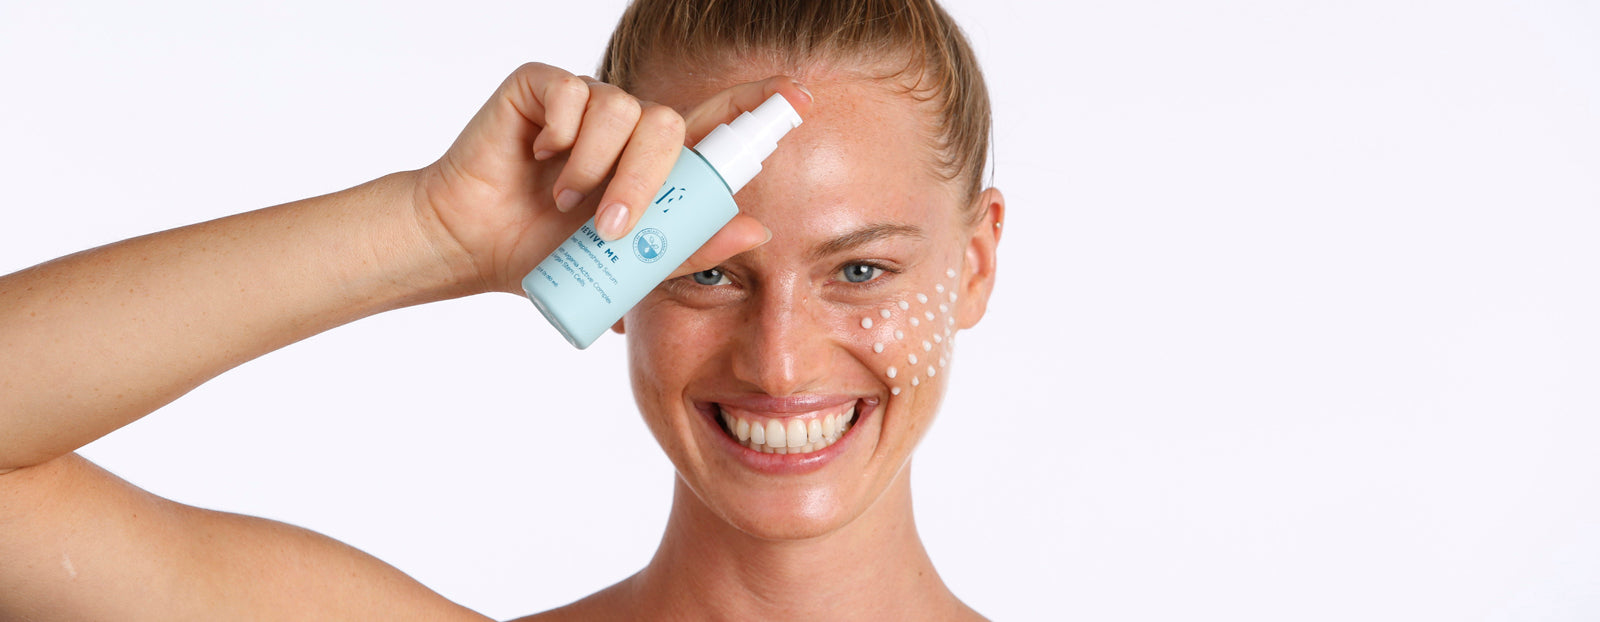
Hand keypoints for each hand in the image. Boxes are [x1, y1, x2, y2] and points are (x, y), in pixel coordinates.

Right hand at [410, 62, 812, 294]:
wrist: (471, 248)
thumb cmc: (547, 255)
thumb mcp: (628, 267)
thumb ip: (690, 249)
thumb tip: (757, 231)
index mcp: (655, 164)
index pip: (714, 125)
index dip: (756, 104)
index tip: (800, 93)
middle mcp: (627, 127)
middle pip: (670, 124)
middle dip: (648, 180)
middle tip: (613, 228)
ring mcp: (587, 103)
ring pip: (626, 110)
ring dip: (600, 168)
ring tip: (564, 205)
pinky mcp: (543, 87)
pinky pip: (576, 93)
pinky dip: (564, 136)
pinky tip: (539, 161)